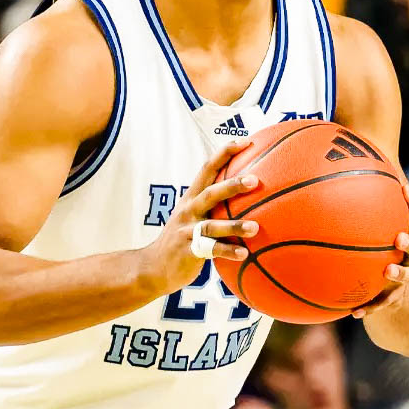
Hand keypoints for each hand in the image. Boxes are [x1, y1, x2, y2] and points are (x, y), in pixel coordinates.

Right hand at [136, 139, 259, 292]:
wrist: (153, 267)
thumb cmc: (182, 240)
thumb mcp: (194, 217)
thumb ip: (214, 205)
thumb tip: (246, 194)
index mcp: (192, 198)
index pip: (208, 169)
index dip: (225, 153)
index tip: (247, 141)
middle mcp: (189, 211)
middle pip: (211, 193)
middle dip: (232, 185)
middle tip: (255, 180)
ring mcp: (188, 231)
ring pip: (212, 225)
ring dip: (235, 226)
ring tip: (256, 227)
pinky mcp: (188, 251)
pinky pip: (211, 250)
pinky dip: (228, 252)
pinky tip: (244, 254)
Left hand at [352, 184, 408, 319]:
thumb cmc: (382, 254)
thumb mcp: (374, 234)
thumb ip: (360, 213)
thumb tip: (329, 184)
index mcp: (406, 238)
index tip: (406, 189)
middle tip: (399, 237)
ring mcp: (403, 280)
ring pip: (404, 277)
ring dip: (397, 274)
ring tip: (388, 272)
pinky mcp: (392, 299)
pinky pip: (381, 304)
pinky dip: (369, 307)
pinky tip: (354, 313)